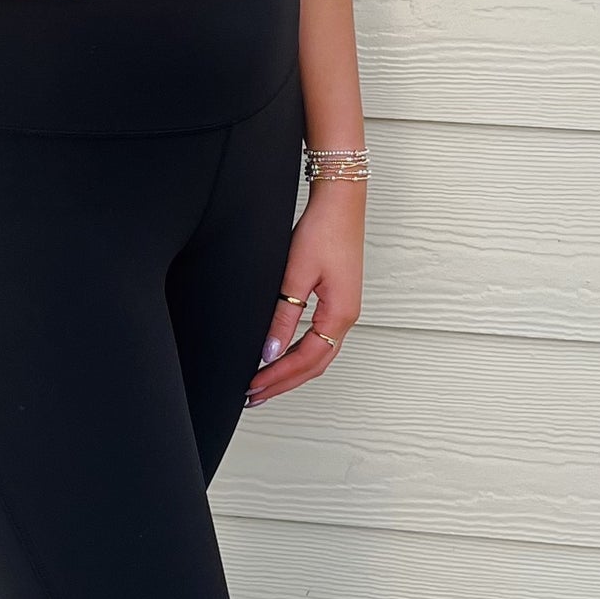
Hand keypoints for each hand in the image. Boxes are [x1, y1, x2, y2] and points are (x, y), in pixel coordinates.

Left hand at [244, 179, 363, 403]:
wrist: (340, 202)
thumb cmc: (323, 230)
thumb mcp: (295, 274)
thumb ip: (283, 315)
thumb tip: (269, 351)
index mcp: (340, 315)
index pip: (306, 360)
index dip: (278, 377)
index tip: (253, 387)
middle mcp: (346, 317)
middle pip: (314, 365)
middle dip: (283, 383)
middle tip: (253, 396)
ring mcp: (343, 310)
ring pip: (317, 355)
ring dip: (290, 371)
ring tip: (264, 383)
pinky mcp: (337, 301)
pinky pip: (318, 340)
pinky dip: (298, 354)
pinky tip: (280, 355)